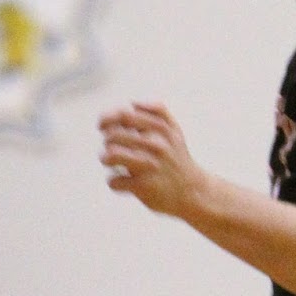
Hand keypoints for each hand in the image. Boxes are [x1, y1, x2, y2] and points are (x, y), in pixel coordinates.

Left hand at [98, 101, 205, 215]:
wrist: (193, 192)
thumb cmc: (177, 160)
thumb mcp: (175, 132)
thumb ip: (158, 112)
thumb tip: (133, 103)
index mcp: (160, 130)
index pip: (124, 116)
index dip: (107, 119)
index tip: (102, 127)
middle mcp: (156, 145)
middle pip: (113, 135)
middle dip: (107, 141)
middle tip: (112, 148)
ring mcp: (149, 166)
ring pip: (111, 155)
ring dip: (106, 159)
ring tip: (111, 162)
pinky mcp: (143, 186)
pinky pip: (114, 181)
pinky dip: (114, 182)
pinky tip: (123, 182)